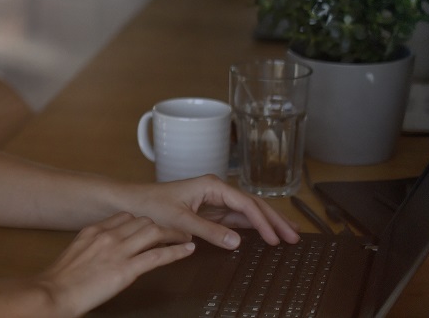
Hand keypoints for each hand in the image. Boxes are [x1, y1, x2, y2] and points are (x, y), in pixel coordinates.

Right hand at [36, 212, 194, 317]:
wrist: (55, 292)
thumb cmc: (60, 280)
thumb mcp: (75, 253)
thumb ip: (92, 247)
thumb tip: (103, 252)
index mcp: (94, 230)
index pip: (125, 217)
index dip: (141, 221)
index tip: (149, 227)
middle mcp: (108, 235)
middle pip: (142, 221)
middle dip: (159, 226)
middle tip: (171, 233)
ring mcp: (118, 251)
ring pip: (153, 233)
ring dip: (172, 234)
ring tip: (184, 238)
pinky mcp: (127, 270)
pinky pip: (158, 256)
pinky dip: (176, 252)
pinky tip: (187, 250)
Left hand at [110, 175, 299, 249]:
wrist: (133, 203)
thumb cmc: (151, 205)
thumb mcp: (179, 220)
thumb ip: (208, 231)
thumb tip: (236, 242)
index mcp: (212, 186)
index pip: (245, 204)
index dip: (263, 222)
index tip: (275, 238)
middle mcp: (217, 190)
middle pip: (253, 204)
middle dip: (275, 219)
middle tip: (295, 236)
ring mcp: (215, 201)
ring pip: (248, 211)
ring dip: (269, 222)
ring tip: (290, 234)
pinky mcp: (211, 211)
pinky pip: (238, 219)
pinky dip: (254, 226)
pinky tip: (266, 234)